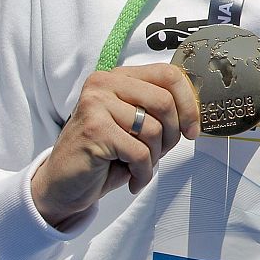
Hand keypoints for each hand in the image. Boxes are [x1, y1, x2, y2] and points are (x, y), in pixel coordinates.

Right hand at [32, 63, 199, 229]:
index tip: (192, 129)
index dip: (189, 103)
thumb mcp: (136, 125)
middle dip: (173, 135)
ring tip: (140, 166)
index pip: (169, 75)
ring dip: (155, 157)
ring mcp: (96, 104)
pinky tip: (134, 178)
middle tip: (161, 153)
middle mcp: (104, 83)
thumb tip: (196, 111)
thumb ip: (158, 110)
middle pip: (165, 102)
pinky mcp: (94, 130)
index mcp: (119, 77)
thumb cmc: (106, 155)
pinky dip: (144, 172)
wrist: (63, 184)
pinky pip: (139, 152)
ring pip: (154, 130)